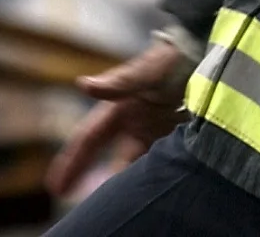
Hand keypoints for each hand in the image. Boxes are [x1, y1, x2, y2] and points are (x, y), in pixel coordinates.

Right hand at [44, 38, 191, 196]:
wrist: (204, 55)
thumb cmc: (170, 59)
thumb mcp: (144, 71)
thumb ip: (118, 81)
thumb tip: (83, 85)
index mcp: (118, 108)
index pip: (88, 139)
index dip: (71, 162)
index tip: (55, 185)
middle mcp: (131, 121)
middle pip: (105, 155)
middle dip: (86, 176)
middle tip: (69, 199)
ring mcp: (151, 130)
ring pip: (130, 163)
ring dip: (119, 181)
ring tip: (109, 205)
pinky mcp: (172, 135)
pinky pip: (156, 161)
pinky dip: (147, 176)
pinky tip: (146, 194)